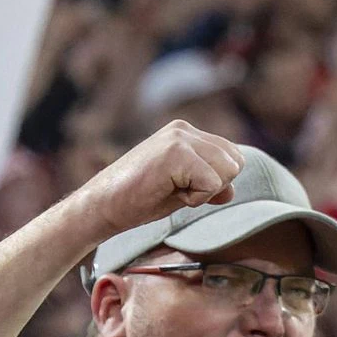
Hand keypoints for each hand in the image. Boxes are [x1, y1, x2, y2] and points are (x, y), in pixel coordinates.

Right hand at [68, 119, 246, 242]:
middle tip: (177, 190)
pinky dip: (195, 198)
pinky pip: (212, 183)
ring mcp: (180, 138)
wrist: (102, 206)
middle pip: (235, 162)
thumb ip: (209, 183)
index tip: (183, 188)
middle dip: (214, 186)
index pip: (231, 156)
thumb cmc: (137, 199)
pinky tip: (167, 192)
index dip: (215, 182)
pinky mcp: (176, 152)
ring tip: (172, 190)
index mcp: (185, 133)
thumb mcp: (181, 189)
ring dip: (204, 191)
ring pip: (228, 171)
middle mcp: (184, 129)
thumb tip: (232, 189)